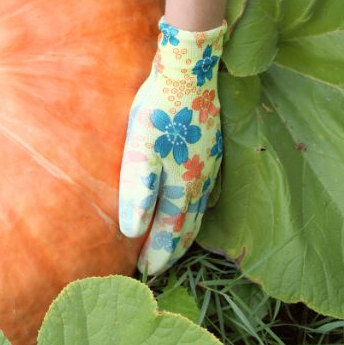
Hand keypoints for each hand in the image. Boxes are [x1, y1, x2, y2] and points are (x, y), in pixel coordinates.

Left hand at [118, 18, 226, 274]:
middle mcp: (201, 182)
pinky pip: (203, 192)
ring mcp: (209, 166)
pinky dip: (194, 209)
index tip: (146, 274)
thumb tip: (132, 231)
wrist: (190, 70)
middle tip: (158, 269)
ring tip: (174, 246)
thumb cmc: (160, 111)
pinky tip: (190, 206)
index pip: (171, 232)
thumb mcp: (140, 150)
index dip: (158, 254)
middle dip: (173, 250)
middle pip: (188, 227)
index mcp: (183, 186)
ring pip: (198, 210)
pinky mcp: (210, 149)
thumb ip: (138, 190)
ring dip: (185, 232)